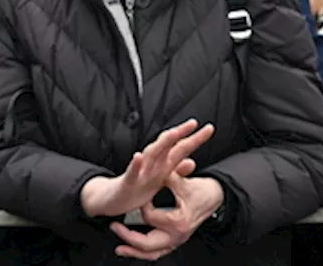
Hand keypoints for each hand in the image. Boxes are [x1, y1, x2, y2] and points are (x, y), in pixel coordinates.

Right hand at [80, 120, 214, 217]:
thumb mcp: (160, 181)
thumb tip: (192, 162)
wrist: (114, 199)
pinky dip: (136, 164)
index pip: (180, 148)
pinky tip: (139, 156)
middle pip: (168, 145)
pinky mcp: (127, 182)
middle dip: (180, 134)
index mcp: (162, 164)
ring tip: (173, 133)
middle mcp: (152, 164)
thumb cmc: (138, 187)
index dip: (194, 139)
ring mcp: (140, 171)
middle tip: (193, 123)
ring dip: (161, 143)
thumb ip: (176, 171)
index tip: (208, 129)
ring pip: (151, 154)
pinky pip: (132, 173)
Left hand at [110, 173, 224, 260]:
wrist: (215, 197)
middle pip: (148, 244)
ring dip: (134, 251)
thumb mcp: (182, 182)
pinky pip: (157, 252)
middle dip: (128, 237)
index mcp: (178, 222)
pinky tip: (131, 249)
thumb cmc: (200, 190)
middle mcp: (177, 236)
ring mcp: (176, 241)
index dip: (142, 205)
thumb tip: (151, 168)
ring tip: (119, 248)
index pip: (150, 218)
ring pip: (152, 253)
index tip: (140, 196)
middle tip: (115, 226)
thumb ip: (165, 177)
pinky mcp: (175, 242)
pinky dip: (144, 252)